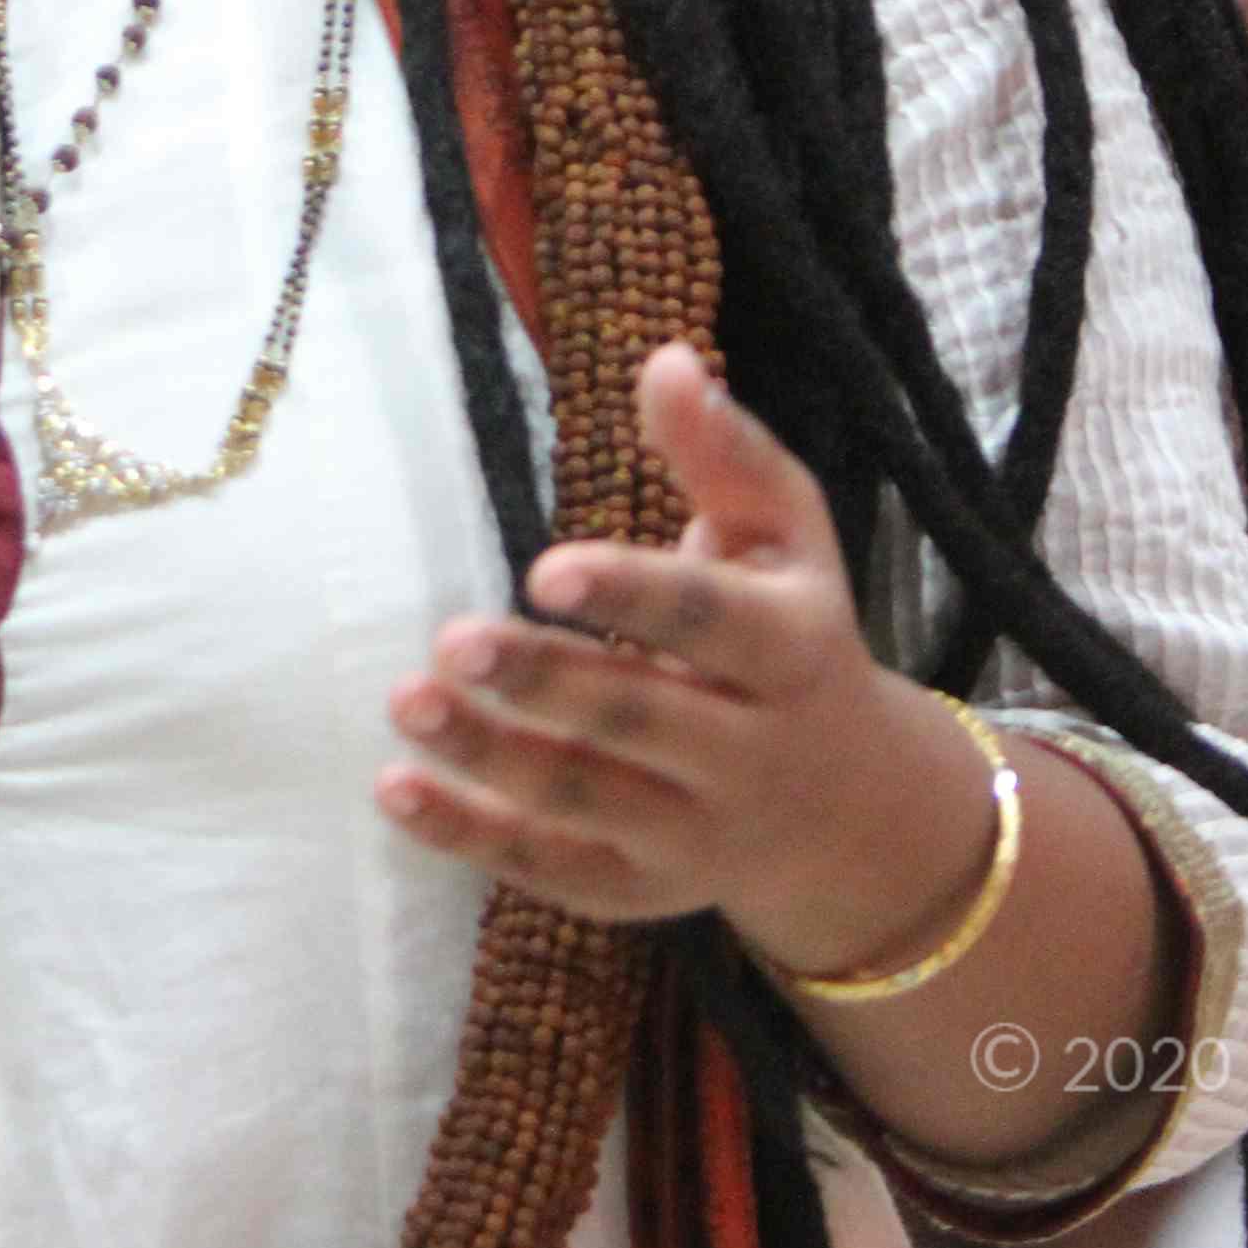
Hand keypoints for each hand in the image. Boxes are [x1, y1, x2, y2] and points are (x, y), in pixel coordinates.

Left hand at [373, 342, 999, 971]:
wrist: (851, 810)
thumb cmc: (794, 636)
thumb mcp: (786, 539)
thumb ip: (725, 453)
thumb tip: (667, 359)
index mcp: (791, 649)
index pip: (712, 623)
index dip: (631, 594)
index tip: (543, 569)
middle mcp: (752, 753)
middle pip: (641, 719)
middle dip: (545, 682)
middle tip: (452, 639)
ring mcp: (696, 833)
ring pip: (587, 800)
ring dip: (490, 757)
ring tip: (407, 702)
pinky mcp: (641, 888)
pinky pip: (552, 868)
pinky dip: (470, 838)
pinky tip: (396, 790)